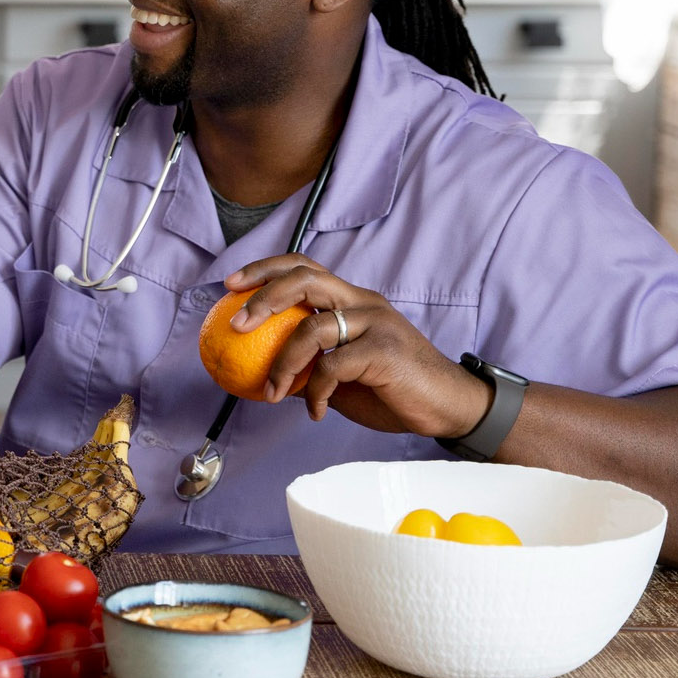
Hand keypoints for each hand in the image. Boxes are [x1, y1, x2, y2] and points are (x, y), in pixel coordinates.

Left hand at [224, 255, 492, 437]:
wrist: (448, 407)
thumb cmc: (392, 390)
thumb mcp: (342, 374)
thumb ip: (308, 363)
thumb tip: (258, 371)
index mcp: (352, 299)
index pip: (304, 266)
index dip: (264, 269)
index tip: (229, 284)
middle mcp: (363, 302)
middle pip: (304, 278)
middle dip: (262, 296)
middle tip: (236, 324)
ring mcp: (376, 323)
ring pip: (312, 327)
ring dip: (283, 362)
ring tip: (273, 391)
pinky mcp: (384, 351)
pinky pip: (332, 366)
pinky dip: (316, 391)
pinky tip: (316, 411)